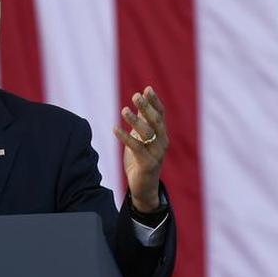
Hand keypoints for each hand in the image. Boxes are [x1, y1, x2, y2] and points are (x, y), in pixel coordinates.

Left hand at [112, 86, 167, 212]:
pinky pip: (136, 148)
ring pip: (147, 134)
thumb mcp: (142, 138)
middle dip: (146, 107)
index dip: (155, 101)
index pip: (161, 115)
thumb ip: (143, 122)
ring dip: (135, 120)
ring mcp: (157, 154)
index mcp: (162, 135)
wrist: (144, 187)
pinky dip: (125, 137)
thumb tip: (140, 101)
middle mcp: (162, 142)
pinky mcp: (148, 164)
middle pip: (156, 121)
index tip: (147, 88)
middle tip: (136, 95)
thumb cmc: (141, 160)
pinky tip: (115, 128)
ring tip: (124, 109)